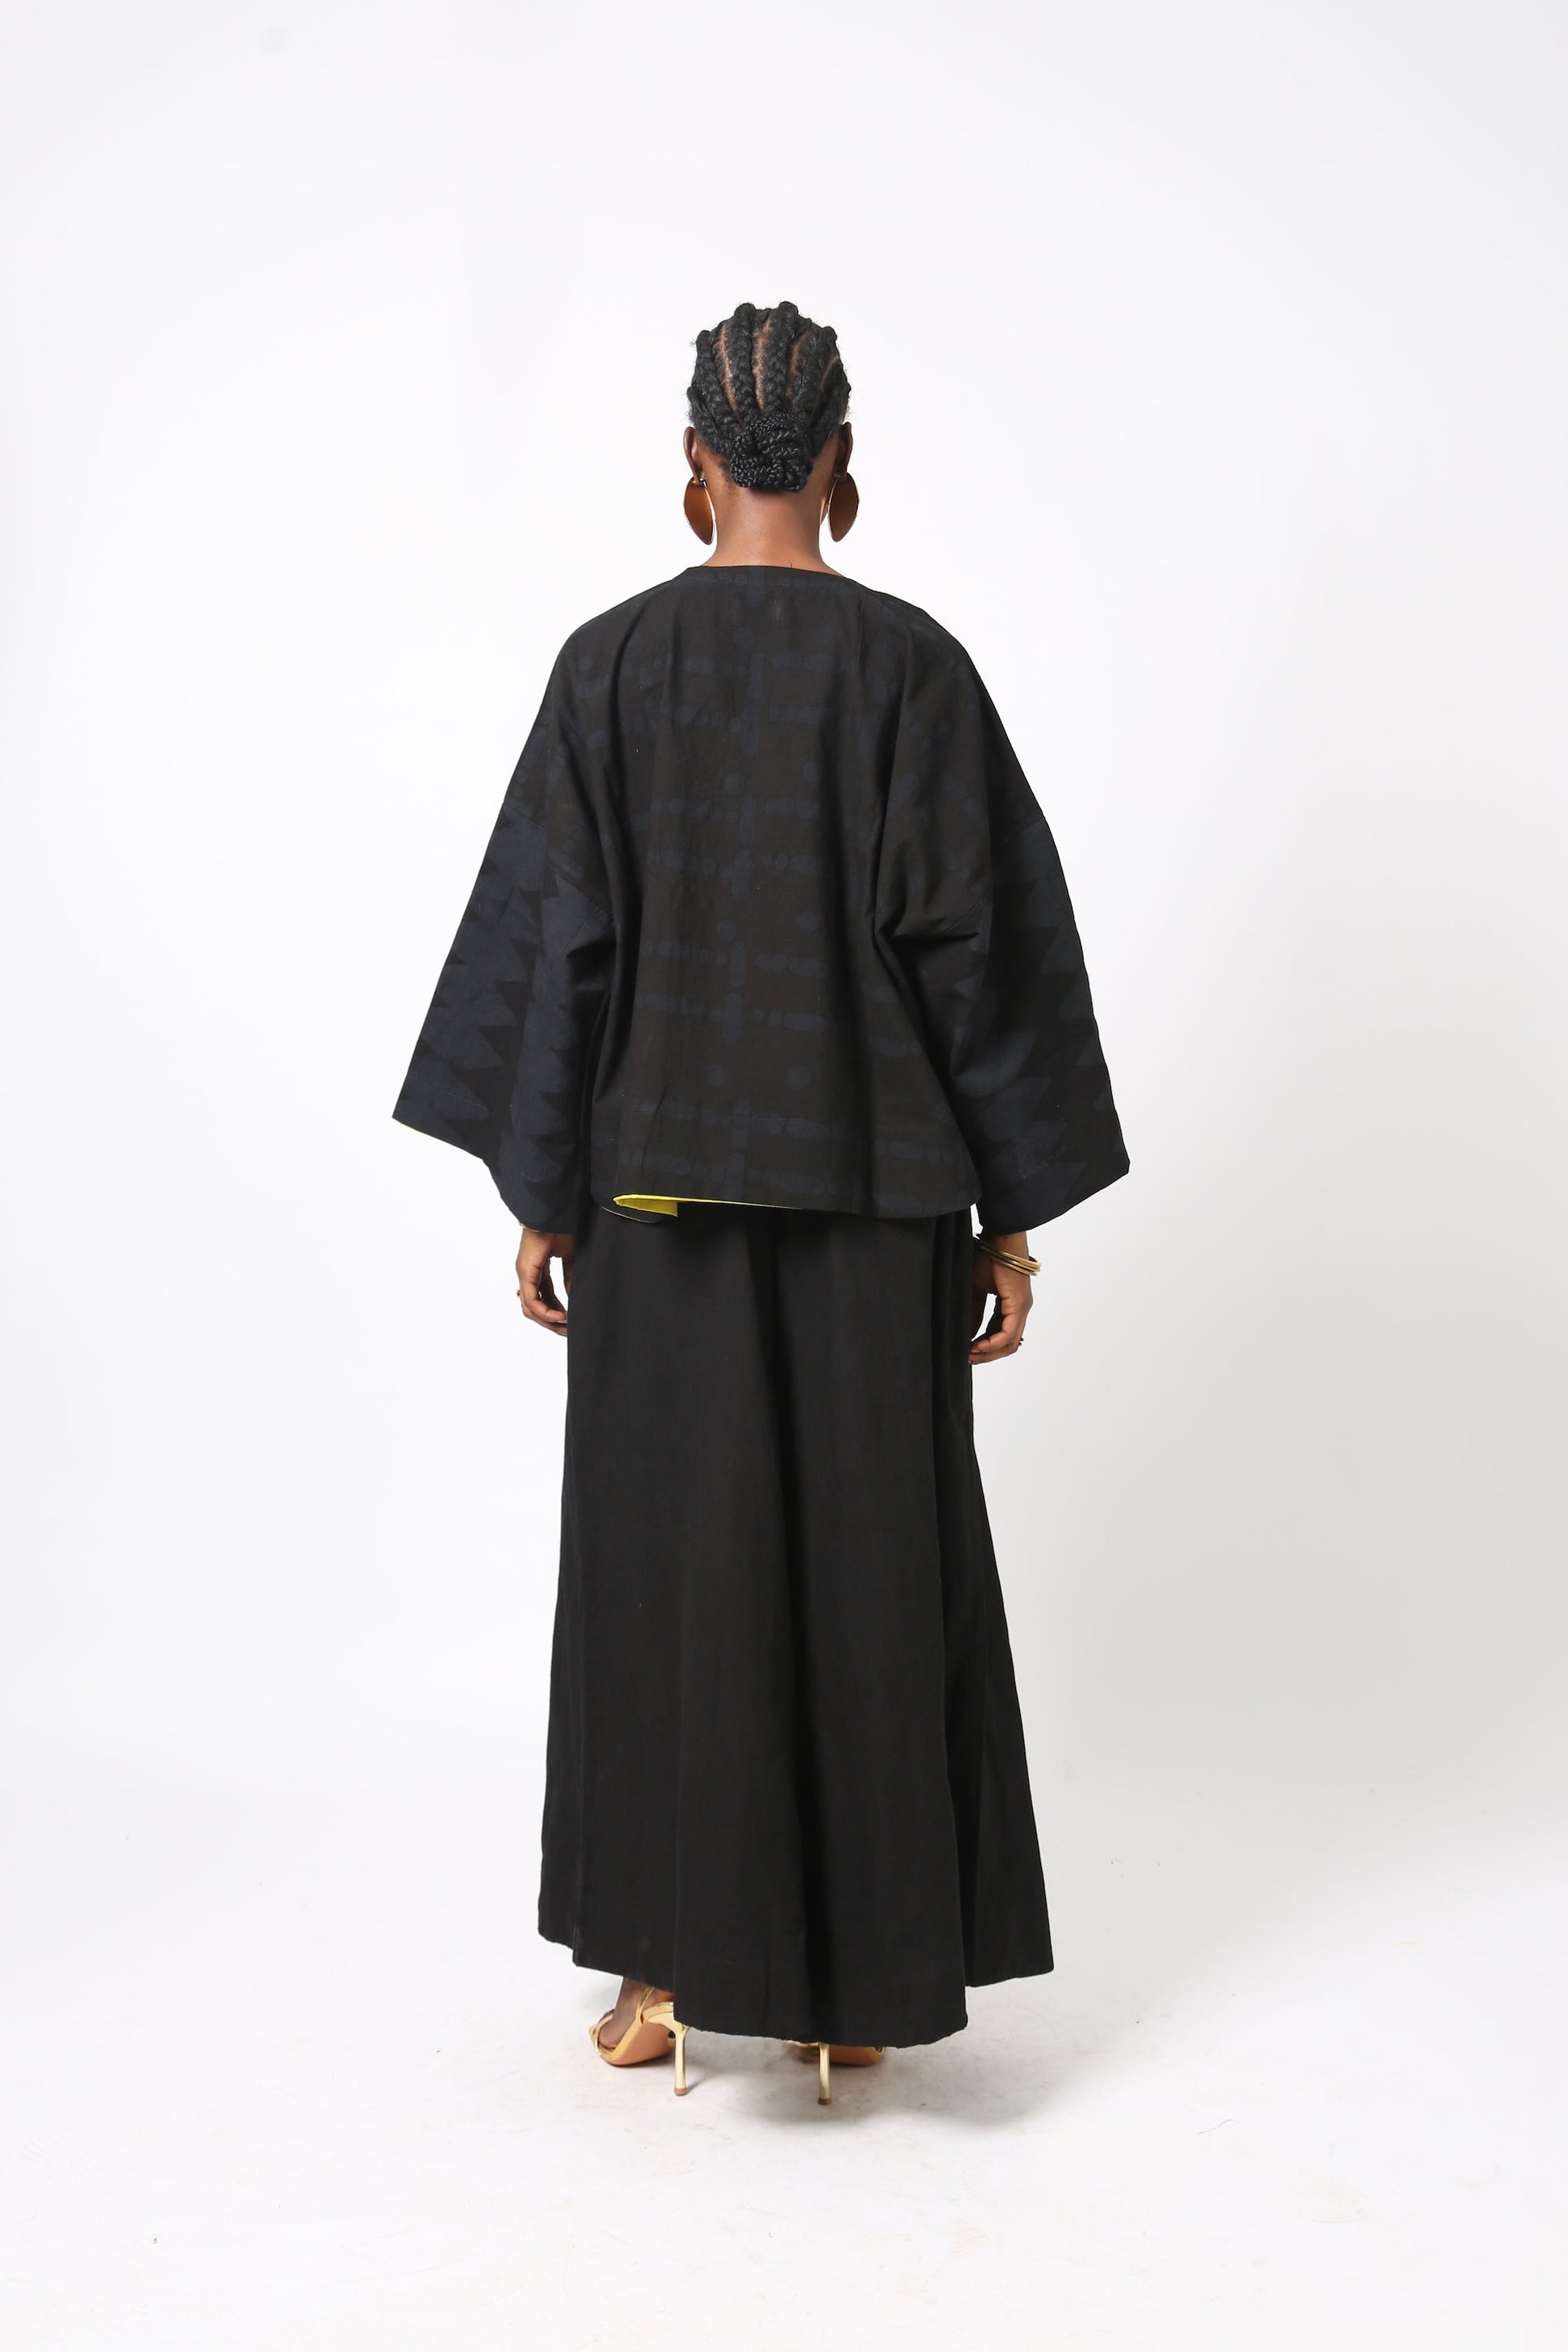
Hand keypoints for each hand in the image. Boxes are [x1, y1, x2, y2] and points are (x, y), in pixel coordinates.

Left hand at [516, 1226, 576, 1336]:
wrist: (556, 1213)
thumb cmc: (562, 1227)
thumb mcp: (570, 1256)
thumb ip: (570, 1275)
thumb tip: (572, 1295)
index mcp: (537, 1269)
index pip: (543, 1296)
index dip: (556, 1309)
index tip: (570, 1319)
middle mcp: (527, 1273)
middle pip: (534, 1306)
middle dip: (551, 1321)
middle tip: (567, 1330)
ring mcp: (524, 1273)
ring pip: (530, 1307)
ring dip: (547, 1320)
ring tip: (564, 1326)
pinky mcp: (526, 1272)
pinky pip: (532, 1300)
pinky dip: (545, 1311)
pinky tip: (559, 1316)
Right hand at [969, 1230, 1031, 1364]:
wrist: (999, 1238)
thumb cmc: (988, 1256)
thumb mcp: (975, 1289)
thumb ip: (974, 1311)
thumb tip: (969, 1332)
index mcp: (1010, 1303)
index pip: (999, 1332)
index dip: (983, 1345)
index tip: (966, 1350)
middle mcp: (1020, 1308)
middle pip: (1007, 1343)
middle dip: (987, 1354)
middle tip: (968, 1358)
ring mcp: (1022, 1308)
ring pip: (1010, 1343)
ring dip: (990, 1352)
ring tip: (970, 1354)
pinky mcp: (1019, 1305)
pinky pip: (1008, 1333)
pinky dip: (993, 1343)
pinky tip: (978, 1345)